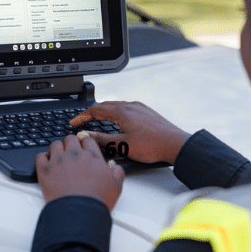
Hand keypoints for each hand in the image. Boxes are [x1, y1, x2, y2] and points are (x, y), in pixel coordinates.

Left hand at [36, 133, 124, 210]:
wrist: (79, 212)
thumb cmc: (97, 200)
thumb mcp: (116, 185)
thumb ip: (117, 172)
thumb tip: (114, 166)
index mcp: (92, 156)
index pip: (87, 140)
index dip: (85, 142)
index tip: (84, 145)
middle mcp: (74, 155)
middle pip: (70, 139)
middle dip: (71, 143)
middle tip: (71, 151)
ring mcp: (58, 161)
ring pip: (55, 144)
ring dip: (58, 148)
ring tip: (59, 156)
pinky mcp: (45, 170)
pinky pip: (40, 156)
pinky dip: (43, 157)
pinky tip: (47, 162)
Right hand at [70, 101, 190, 164]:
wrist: (176, 144)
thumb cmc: (152, 146)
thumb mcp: (122, 145)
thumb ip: (102, 139)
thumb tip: (86, 135)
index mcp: (123, 112)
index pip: (96, 109)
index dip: (82, 116)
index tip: (74, 122)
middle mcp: (131, 106)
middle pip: (106, 105)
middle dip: (92, 112)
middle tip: (83, 121)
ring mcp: (141, 108)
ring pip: (117, 106)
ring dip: (105, 111)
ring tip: (98, 120)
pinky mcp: (148, 112)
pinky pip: (128, 108)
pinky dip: (117, 113)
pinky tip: (119, 121)